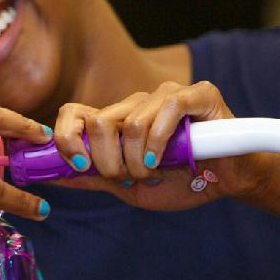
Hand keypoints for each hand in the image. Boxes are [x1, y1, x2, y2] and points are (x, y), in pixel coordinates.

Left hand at [50, 80, 273, 211]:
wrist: (227, 182)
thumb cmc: (181, 182)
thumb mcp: (128, 186)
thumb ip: (92, 177)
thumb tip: (52, 176)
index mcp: (118, 120)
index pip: (75, 113)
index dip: (68, 140)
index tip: (80, 167)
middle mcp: (137, 102)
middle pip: (98, 122)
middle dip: (107, 161)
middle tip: (128, 176)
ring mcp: (165, 94)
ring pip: (130, 123)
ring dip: (138, 160)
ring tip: (154, 171)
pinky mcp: (196, 94)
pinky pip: (166, 110)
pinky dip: (159, 142)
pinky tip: (165, 159)